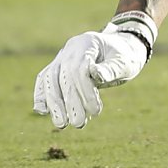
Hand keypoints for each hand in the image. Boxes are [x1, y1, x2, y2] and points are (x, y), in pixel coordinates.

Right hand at [32, 20, 151, 128]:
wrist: (121, 50)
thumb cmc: (125, 57)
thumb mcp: (124, 62)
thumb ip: (110, 69)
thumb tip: (96, 74)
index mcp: (87, 43)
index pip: (79, 68)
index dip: (85, 91)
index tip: (96, 111)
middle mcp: (70, 49)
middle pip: (62, 76)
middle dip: (69, 102)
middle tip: (78, 124)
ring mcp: (62, 57)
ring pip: (49, 79)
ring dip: (54, 103)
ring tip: (62, 124)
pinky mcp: (58, 68)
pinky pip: (45, 80)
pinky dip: (42, 95)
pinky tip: (43, 111)